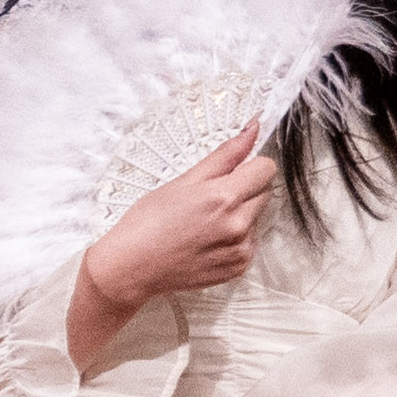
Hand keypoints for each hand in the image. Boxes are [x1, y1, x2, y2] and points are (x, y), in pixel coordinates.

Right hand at [69, 122, 274, 374]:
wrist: (130, 267)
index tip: (233, 173)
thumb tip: (253, 129)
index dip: (250, 167)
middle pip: (264, 193)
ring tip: (204, 225)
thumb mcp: (182, 181)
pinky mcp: (239, 267)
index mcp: (223, 197)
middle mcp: (238, 224)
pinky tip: (206, 242)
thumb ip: (224, 155)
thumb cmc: (147, 222)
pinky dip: (234, 240)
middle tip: (210, 201)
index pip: (266, 169)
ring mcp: (240, 248)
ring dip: (239, 216)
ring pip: (256, 218)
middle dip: (244, 191)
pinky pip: (249, 243)